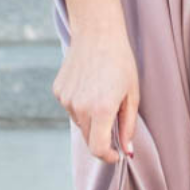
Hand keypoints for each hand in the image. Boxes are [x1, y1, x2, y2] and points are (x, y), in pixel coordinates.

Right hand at [52, 27, 139, 163]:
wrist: (97, 33)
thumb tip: (127, 151)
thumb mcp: (132, 95)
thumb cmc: (120, 62)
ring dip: (91, 119)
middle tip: (114, 121)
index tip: (116, 153)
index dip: (108, 156)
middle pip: (89, 138)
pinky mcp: (58, 91)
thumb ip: (128, 126)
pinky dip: (80, 105)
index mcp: (101, 110)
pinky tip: (89, 85)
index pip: (97, 149)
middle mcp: (80, 108)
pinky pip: (71, 108)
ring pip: (80, 123)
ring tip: (102, 94)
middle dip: (102, 138)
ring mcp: (66, 100)